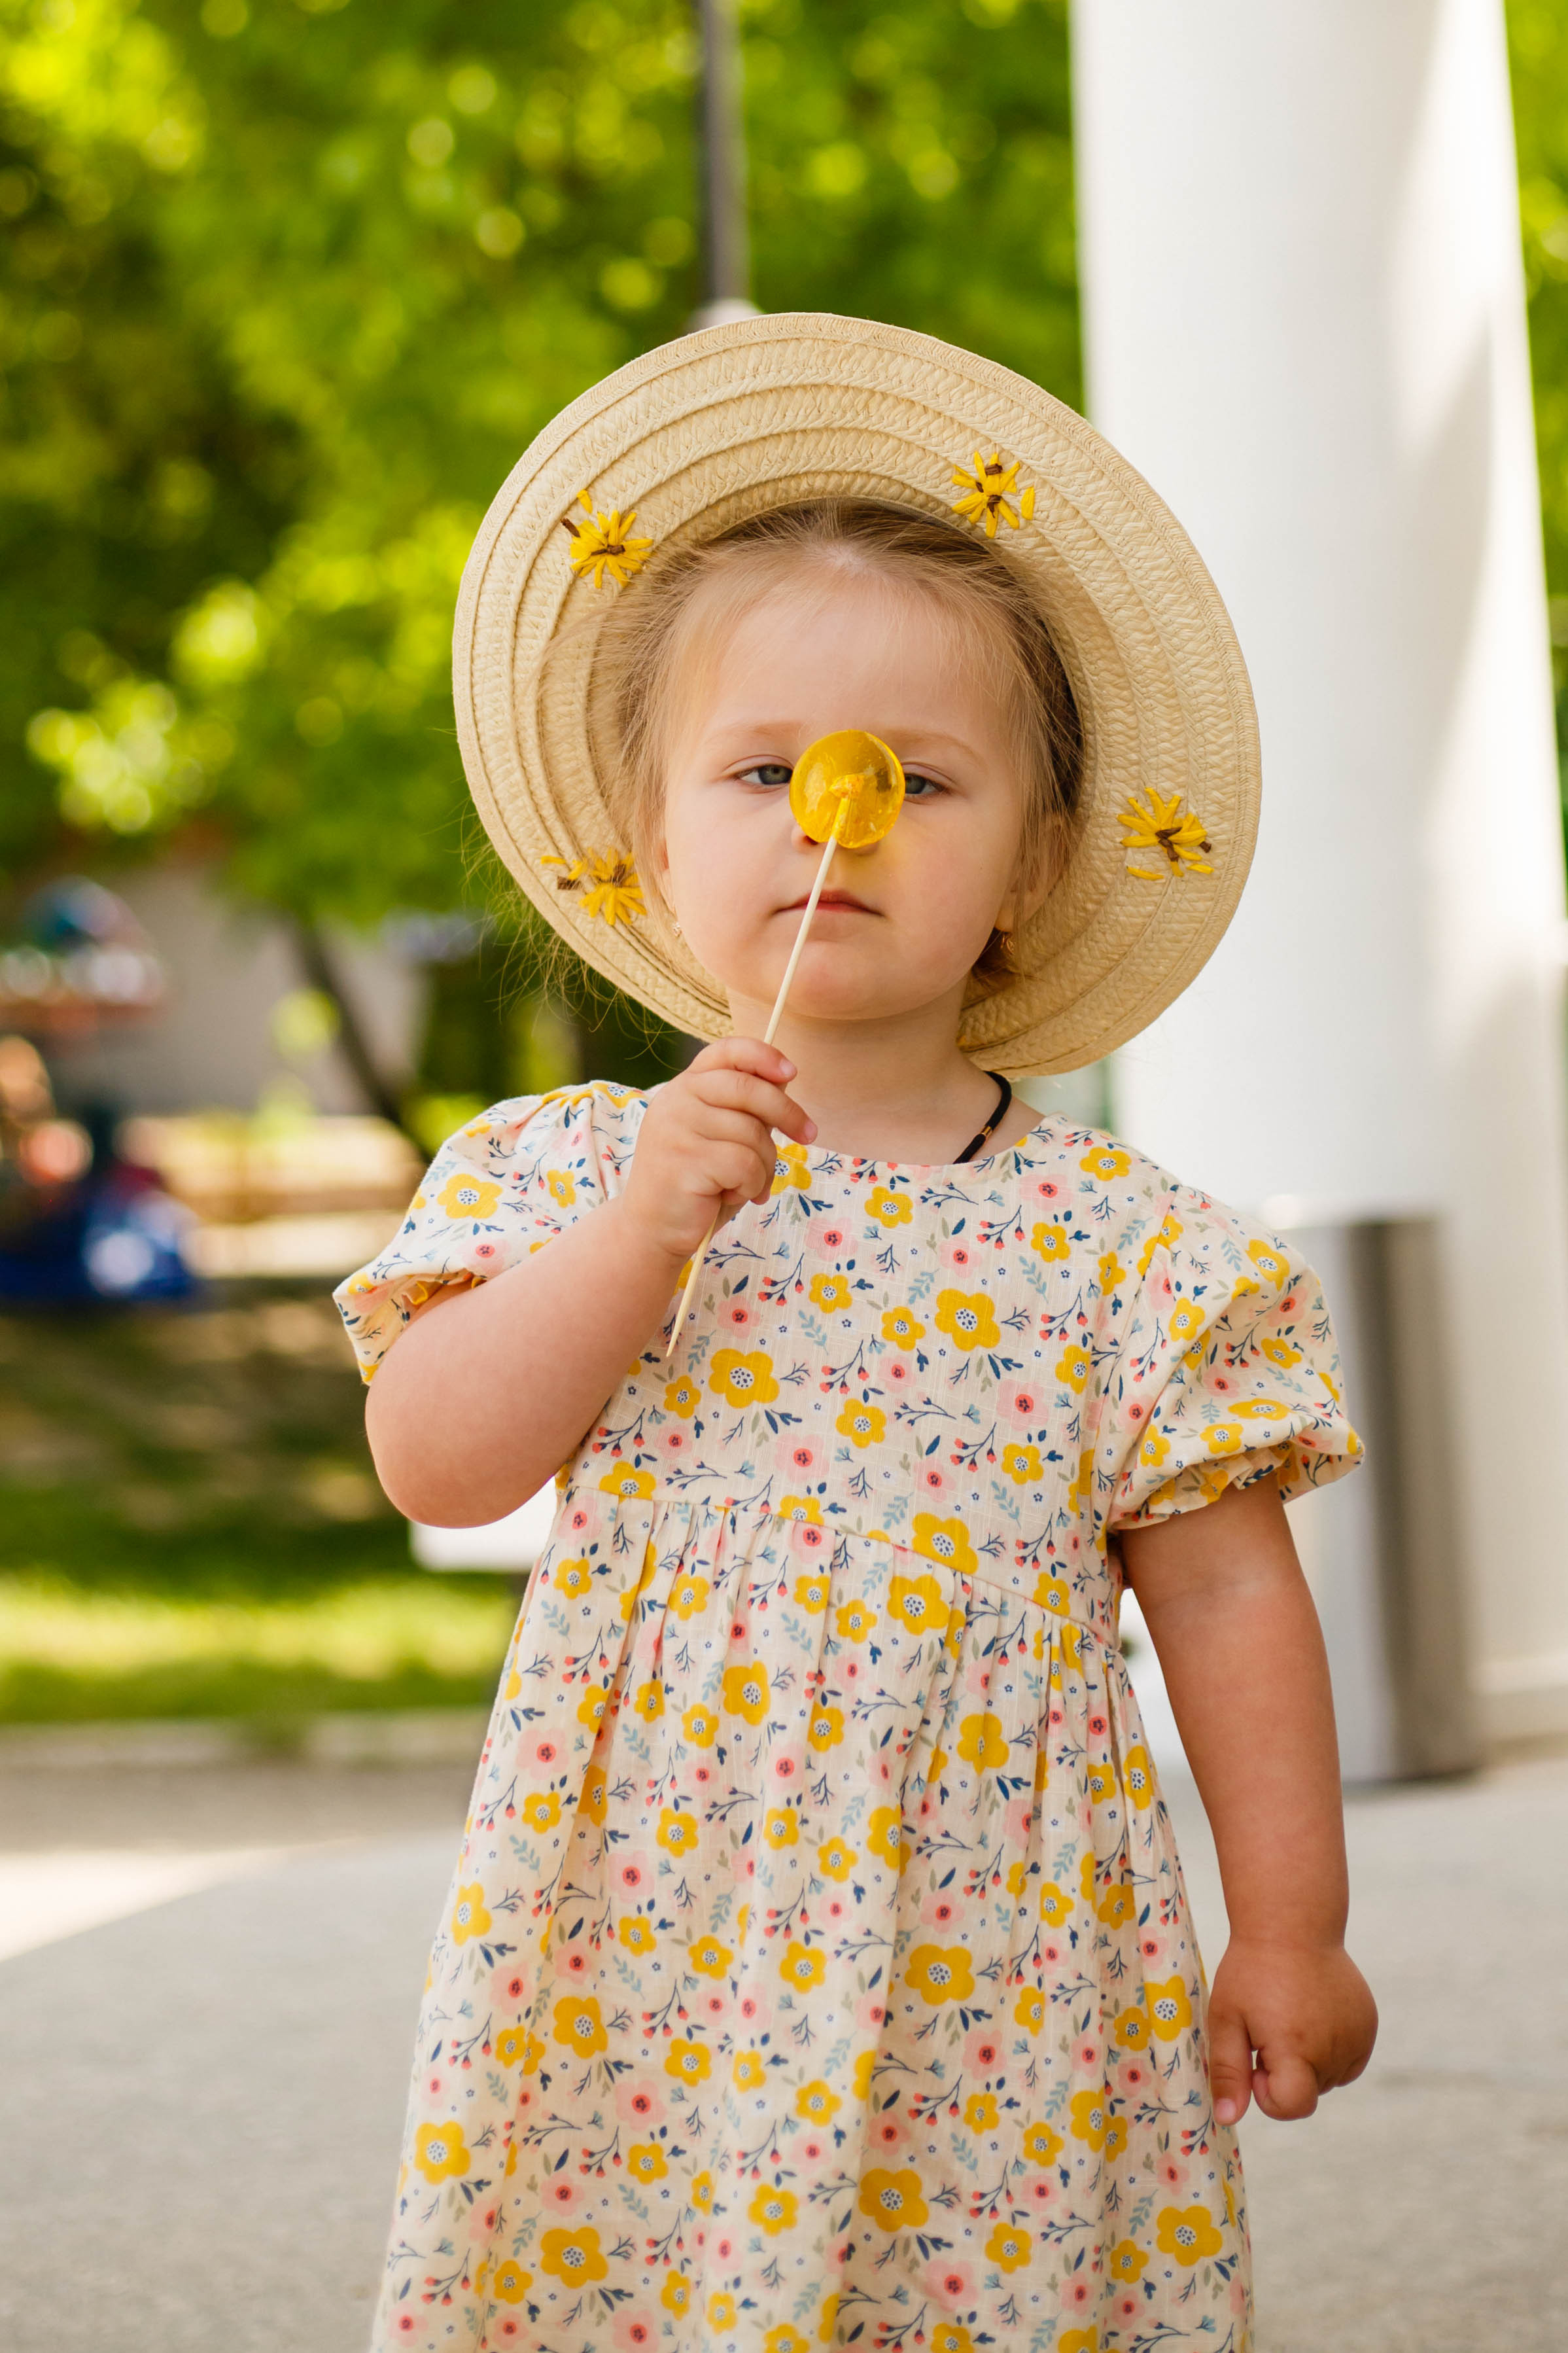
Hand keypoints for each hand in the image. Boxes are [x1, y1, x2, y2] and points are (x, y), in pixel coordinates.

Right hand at [620, 1038, 814, 1266]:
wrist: (653, 1229)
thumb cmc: (696, 1184)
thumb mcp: (722, 1137)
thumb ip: (745, 1109)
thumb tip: (784, 1077)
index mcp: (685, 1087)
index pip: (726, 1051)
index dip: (763, 1056)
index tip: (791, 1072)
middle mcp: (676, 1100)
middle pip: (750, 1089)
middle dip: (788, 1113)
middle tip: (809, 1135)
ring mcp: (677, 1128)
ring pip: (753, 1133)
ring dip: (763, 1166)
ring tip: (744, 1185)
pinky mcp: (685, 1160)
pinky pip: (745, 1164)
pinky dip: (751, 1185)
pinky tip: (731, 1196)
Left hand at [1206, 1936, 1376, 2124]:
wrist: (1292, 1925)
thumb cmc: (1251, 1971)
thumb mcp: (1226, 2018)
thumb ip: (1228, 2072)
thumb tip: (1227, 2119)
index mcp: (1297, 2047)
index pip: (1292, 2106)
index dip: (1268, 2093)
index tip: (1257, 2059)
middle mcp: (1334, 2048)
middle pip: (1308, 2092)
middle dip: (1285, 2072)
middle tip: (1270, 2026)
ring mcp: (1358, 2037)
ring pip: (1328, 2079)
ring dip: (1308, 2061)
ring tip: (1291, 2015)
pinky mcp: (1369, 2026)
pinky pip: (1348, 2062)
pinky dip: (1330, 2050)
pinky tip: (1313, 2016)